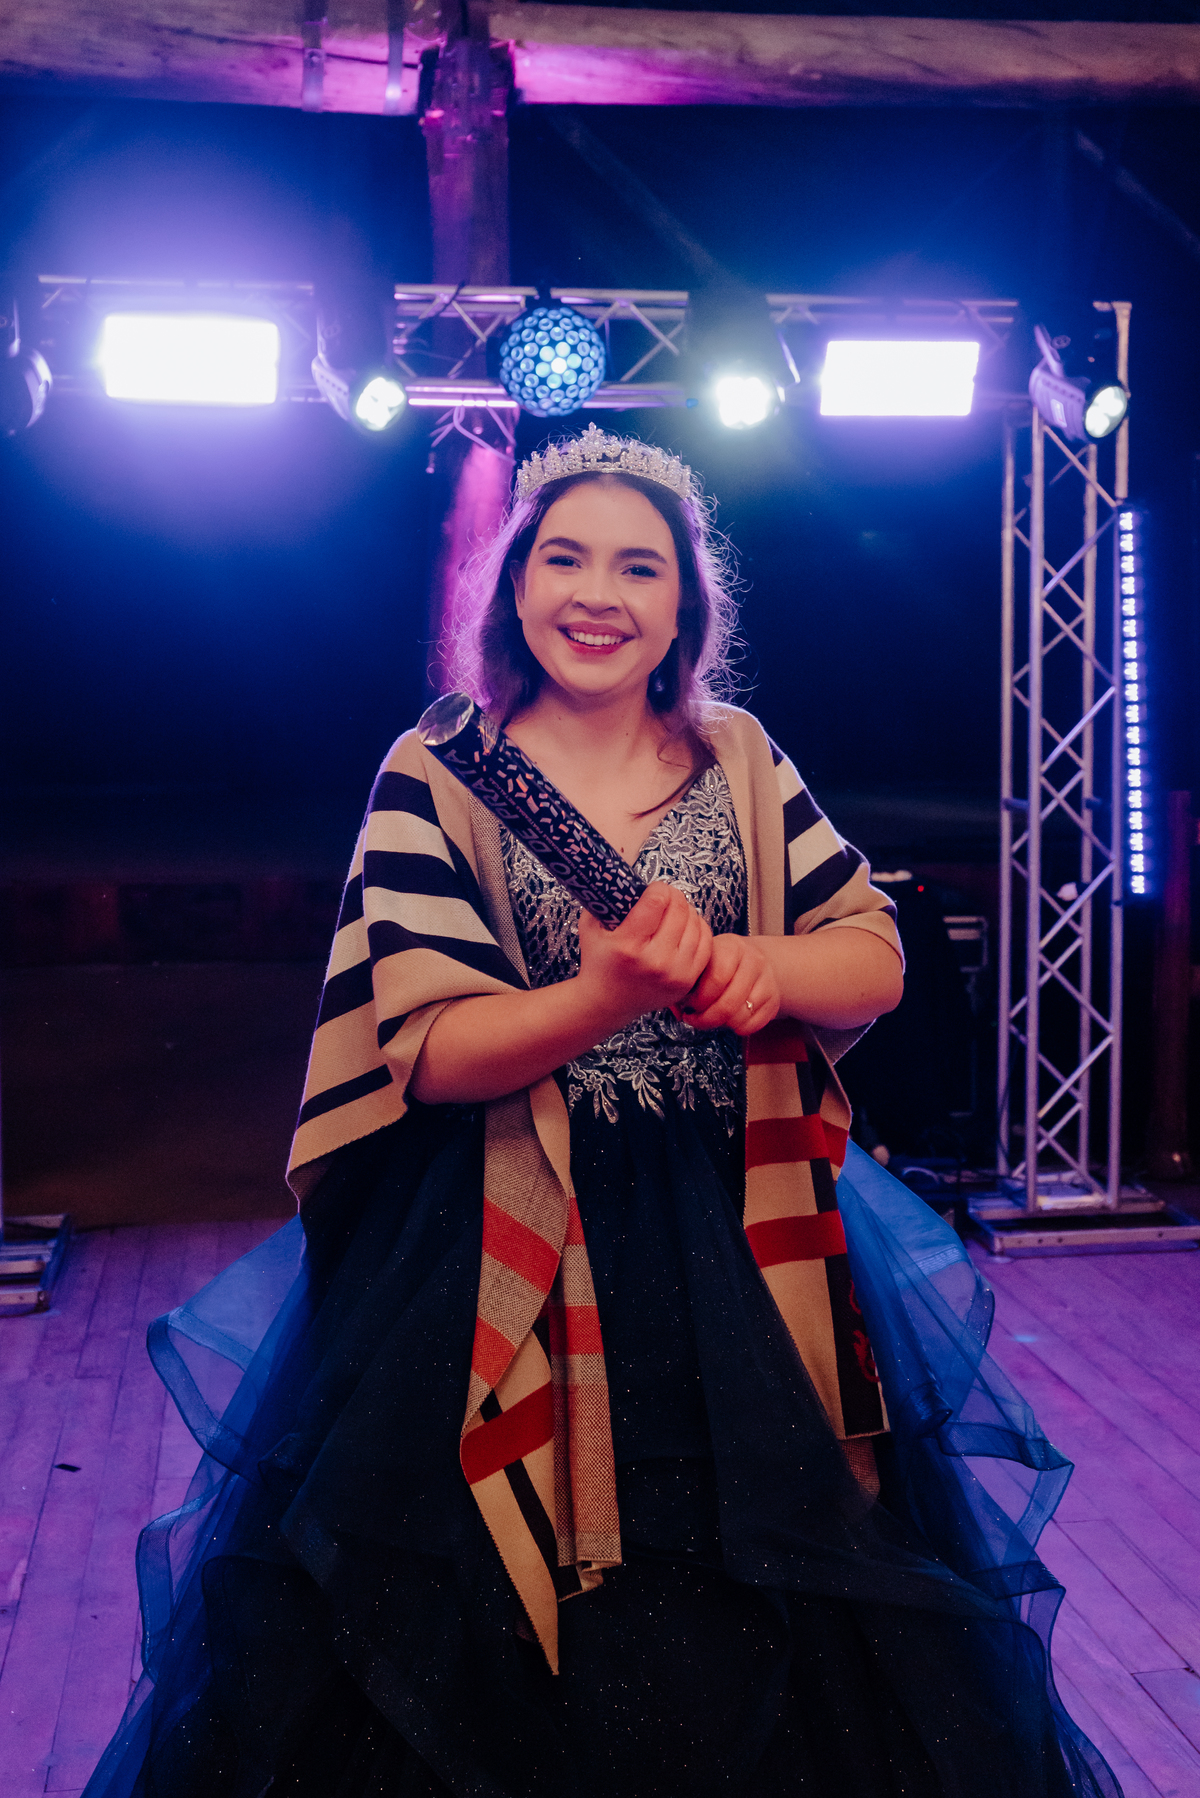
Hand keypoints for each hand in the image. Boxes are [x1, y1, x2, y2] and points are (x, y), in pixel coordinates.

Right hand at [577, 883, 712, 1030]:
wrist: (605, 1003)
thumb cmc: (597, 959)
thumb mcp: (591, 925)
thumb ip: (605, 897)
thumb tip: (620, 868)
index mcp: (628, 945)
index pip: (658, 900)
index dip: (658, 888)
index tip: (651, 890)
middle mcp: (654, 961)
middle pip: (680, 909)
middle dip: (673, 897)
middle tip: (664, 898)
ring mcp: (674, 974)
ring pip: (697, 924)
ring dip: (687, 912)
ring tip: (674, 913)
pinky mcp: (686, 982)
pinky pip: (706, 944)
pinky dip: (698, 930)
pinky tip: (685, 928)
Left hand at [678, 934, 780, 1035]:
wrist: (752, 961)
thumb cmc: (718, 964)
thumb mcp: (703, 962)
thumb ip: (689, 981)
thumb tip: (679, 1010)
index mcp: (731, 947)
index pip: (717, 979)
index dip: (699, 999)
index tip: (688, 1005)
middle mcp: (754, 961)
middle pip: (729, 1003)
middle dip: (707, 1019)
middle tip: (694, 1019)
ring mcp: (767, 980)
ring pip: (741, 1016)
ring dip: (722, 1024)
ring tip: (711, 1018)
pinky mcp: (774, 999)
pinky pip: (753, 1025)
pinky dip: (737, 1029)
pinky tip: (728, 1020)